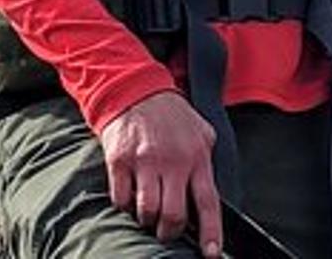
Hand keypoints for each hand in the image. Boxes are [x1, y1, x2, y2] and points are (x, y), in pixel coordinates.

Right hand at [99, 91, 223, 256]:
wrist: (135, 89)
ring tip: (147, 212)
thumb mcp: (201, 130)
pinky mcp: (119, 160)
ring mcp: (144, 161)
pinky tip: (129, 193)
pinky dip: (124, 205)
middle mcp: (172, 161)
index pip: (208, 202)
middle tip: (167, 229)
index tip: (210, 254)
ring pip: (146, 212)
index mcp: (196, 156)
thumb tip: (212, 189)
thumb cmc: (171, 114)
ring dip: (147, 220)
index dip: (211, 232)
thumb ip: (207, 159)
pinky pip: (120, 199)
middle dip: (170, 231)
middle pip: (174, 215)